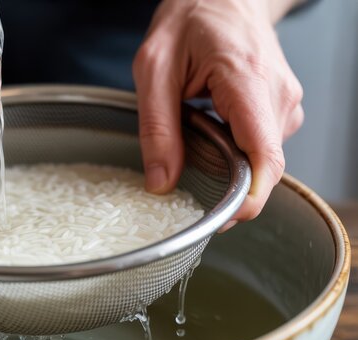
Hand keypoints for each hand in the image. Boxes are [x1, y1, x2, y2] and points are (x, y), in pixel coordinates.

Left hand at [133, 0, 303, 229]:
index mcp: (247, 81)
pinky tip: (213, 126)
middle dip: (229, 184)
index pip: (264, 157)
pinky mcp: (281, 106)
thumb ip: (157, 128)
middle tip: (189, 182)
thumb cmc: (189, 20)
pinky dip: (236, 147)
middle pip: (263, 164)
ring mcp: (285, 100)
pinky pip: (261, 143)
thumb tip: (161, 182)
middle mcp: (277, 95)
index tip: (221, 218)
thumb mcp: (154, 69)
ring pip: (262, 157)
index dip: (248, 198)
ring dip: (229, 160)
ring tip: (198, 133)